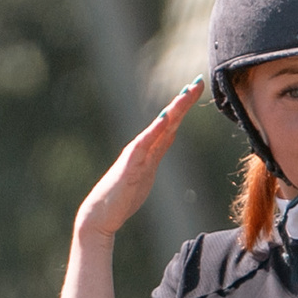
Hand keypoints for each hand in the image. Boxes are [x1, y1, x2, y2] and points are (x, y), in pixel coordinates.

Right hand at [74, 79, 205, 240]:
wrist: (100, 214)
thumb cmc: (123, 197)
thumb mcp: (146, 174)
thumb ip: (155, 155)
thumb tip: (167, 140)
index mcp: (149, 150)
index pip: (170, 125)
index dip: (183, 107)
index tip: (196, 89)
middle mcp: (143, 148)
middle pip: (167, 121)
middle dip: (182, 102)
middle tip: (197, 82)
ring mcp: (135, 156)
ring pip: (158, 129)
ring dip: (172, 111)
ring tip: (186, 94)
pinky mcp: (129, 167)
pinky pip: (143, 146)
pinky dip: (154, 131)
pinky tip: (165, 118)